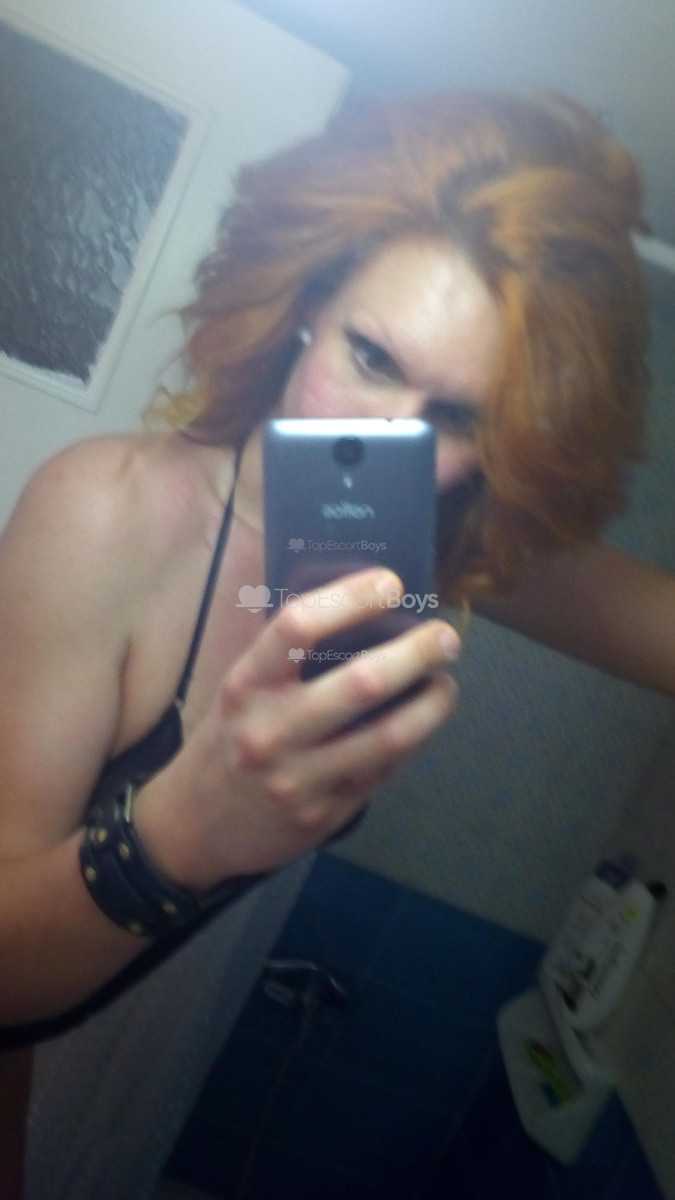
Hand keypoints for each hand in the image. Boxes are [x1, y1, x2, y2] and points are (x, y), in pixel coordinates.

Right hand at [134, 569, 459, 888]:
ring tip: (446, 684)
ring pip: (389, 736)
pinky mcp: (324, 814)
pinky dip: (411, 741)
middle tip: (446, 637)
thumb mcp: (241, 693)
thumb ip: (289, 662)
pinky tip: (420, 723)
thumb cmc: (227, 741)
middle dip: (417, 653)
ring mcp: (299, 778)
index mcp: (246, 686)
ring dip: (431, 704)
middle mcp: (271, 731)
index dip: (350, 598)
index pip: (297, 626)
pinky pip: (383, 771)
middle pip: (362, 682)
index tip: (390, 583)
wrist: (194, 827)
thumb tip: (366, 620)